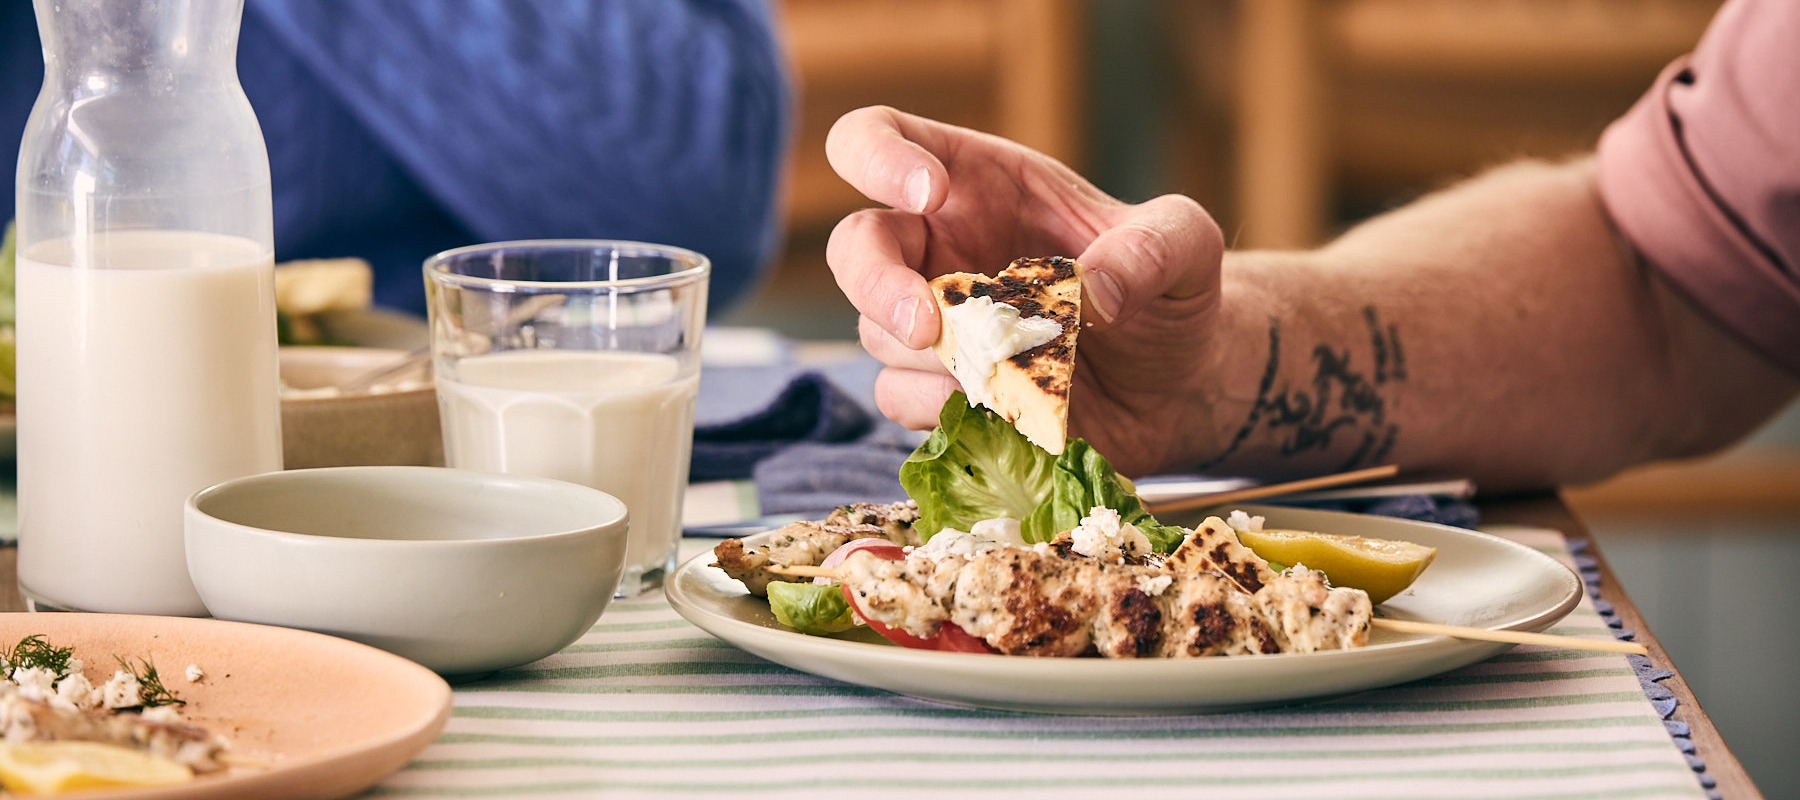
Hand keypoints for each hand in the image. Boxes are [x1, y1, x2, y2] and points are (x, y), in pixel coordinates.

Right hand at [824, 106, 1226, 475]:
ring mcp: (935, 322)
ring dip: (939, 359)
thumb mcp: (1187, 246)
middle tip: (930, 326)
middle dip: (877, 284)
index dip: (879, 156)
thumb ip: (1153, 248)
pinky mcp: (940, 390)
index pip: (878, 137)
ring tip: (1020, 371)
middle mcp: (940, 246)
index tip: (929, 191)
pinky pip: (901, 397)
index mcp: (977, 183)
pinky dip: (945, 407)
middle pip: (853, 247)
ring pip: (878, 335)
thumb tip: (1094, 293)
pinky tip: (1007, 408)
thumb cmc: (1172, 294)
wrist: (1182, 387)